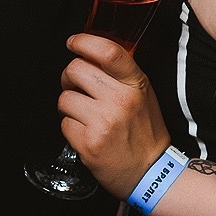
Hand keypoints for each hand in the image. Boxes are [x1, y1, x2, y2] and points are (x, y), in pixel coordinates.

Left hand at [58, 35, 170, 199]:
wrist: (151, 173)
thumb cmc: (145, 133)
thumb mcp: (143, 96)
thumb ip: (122, 76)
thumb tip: (91, 55)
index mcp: (136, 85)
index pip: (108, 51)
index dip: (84, 41)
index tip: (73, 42)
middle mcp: (120, 100)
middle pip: (76, 69)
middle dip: (68, 78)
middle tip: (75, 87)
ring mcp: (104, 121)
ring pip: (64, 98)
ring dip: (69, 106)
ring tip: (84, 116)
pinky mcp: (89, 142)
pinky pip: (64, 124)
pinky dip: (71, 128)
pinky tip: (86, 134)